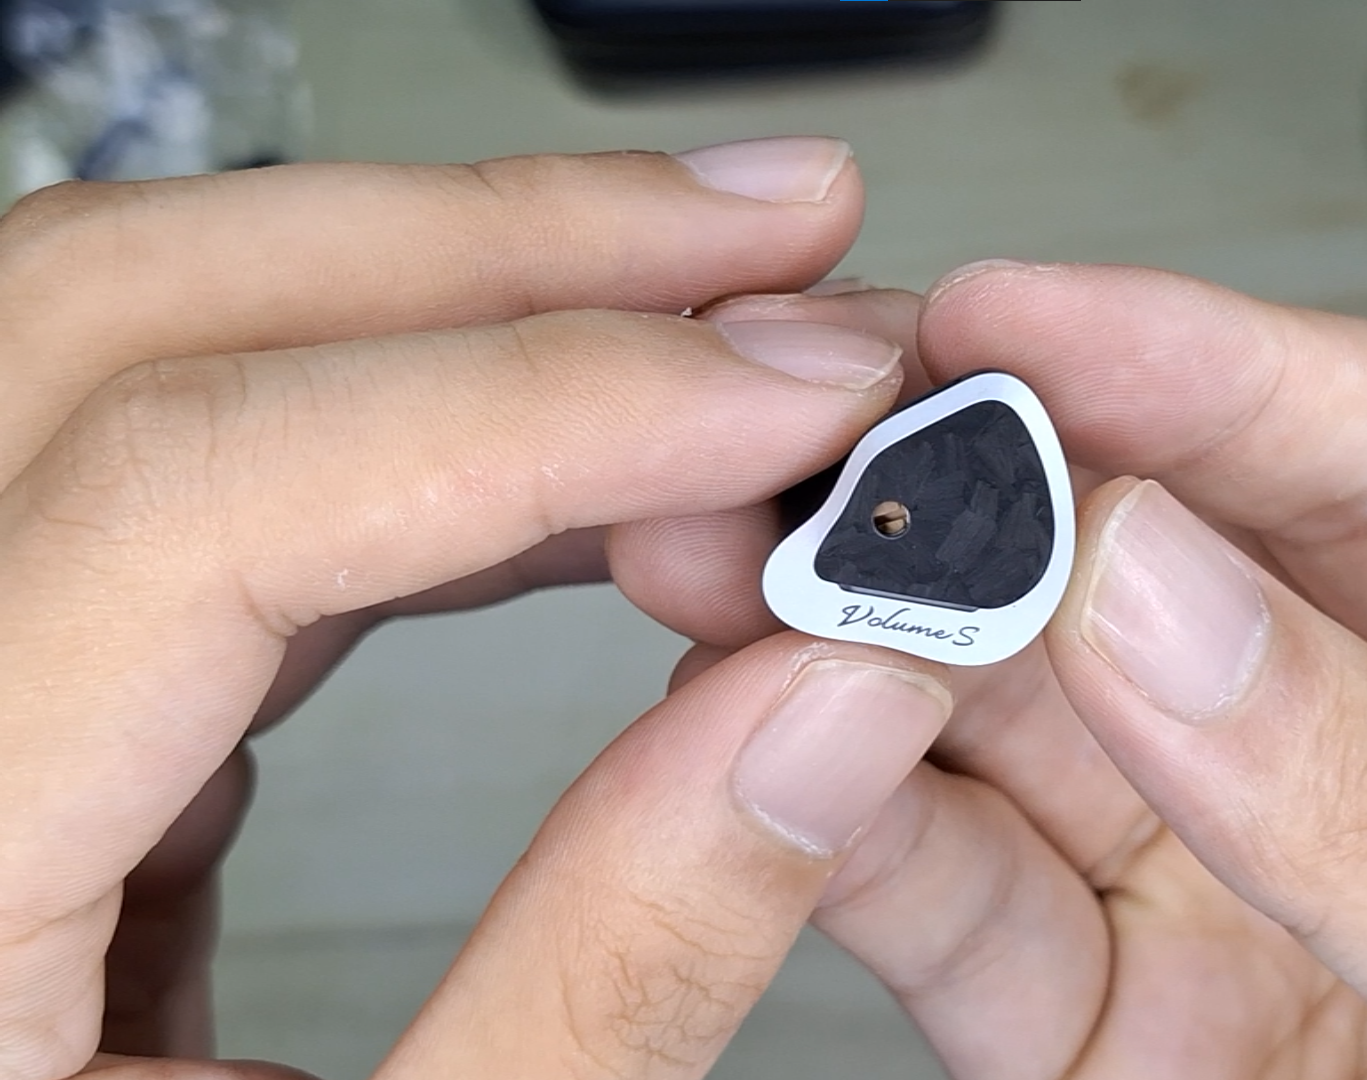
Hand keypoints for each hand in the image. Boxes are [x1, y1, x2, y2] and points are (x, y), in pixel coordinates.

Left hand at [0, 139, 962, 1079]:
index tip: (791, 398)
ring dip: (460, 297)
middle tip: (768, 240)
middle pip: (124, 324)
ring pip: (148, 345)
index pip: (197, 496)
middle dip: (498, 253)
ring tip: (712, 308)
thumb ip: (611, 976)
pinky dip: (416, 426)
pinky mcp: (20, 691)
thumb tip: (828, 714)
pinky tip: (586, 451)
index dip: (536, 404)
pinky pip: (193, 469)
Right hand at [655, 267, 1366, 1077]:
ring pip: (1013, 712)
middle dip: (979, 473)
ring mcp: (1213, 885)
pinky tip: (774, 745)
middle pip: (1148, 553)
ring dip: (871, 627)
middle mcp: (1358, 762)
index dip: (1192, 364)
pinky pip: (952, 899)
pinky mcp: (1094, 1022)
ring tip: (750, 564)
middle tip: (836, 421)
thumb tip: (1172, 602)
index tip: (1027, 321)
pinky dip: (842, 816)